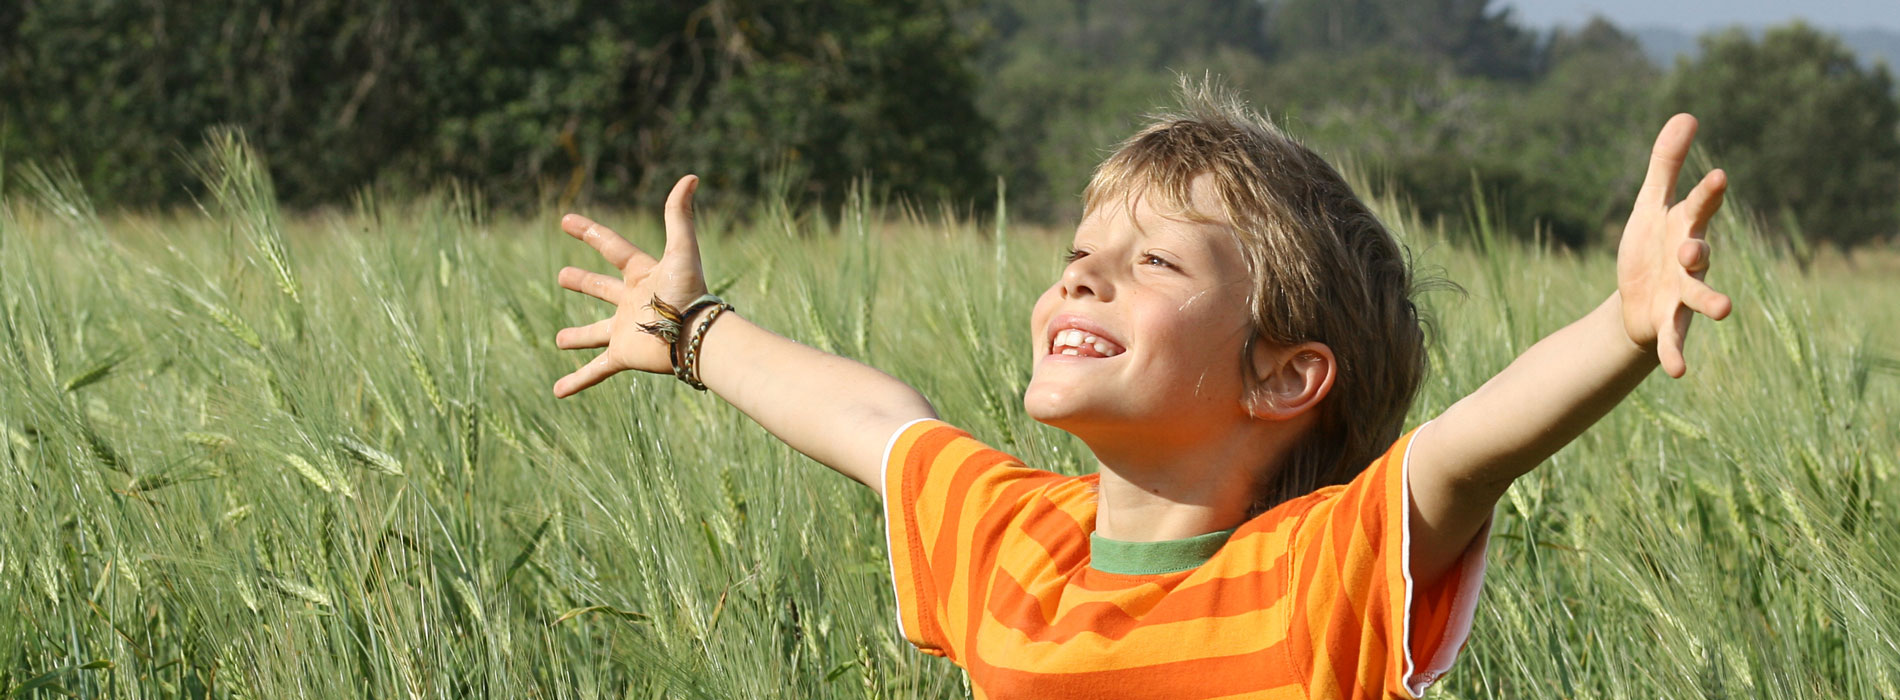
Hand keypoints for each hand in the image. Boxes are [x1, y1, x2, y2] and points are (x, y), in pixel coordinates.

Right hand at [552, 175, 707, 396]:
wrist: (697, 337)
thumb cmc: (690, 293)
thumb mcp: (682, 250)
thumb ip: (680, 214)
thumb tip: (690, 177)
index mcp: (643, 275)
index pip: (612, 248)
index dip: (589, 232)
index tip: (565, 220)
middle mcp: (633, 302)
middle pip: (602, 289)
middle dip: (583, 283)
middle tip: (562, 277)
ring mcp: (626, 330)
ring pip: (596, 333)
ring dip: (578, 338)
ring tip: (559, 341)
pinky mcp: (624, 354)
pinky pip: (596, 371)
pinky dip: (578, 381)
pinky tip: (558, 392)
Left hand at [1616, 114, 1733, 377]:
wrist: (1636, 299)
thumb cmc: (1649, 247)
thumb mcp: (1650, 205)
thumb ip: (1666, 164)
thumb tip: (1686, 114)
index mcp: (1684, 228)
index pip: (1697, 208)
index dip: (1707, 193)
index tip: (1717, 176)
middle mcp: (1689, 262)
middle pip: (1699, 254)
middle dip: (1699, 251)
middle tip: (1693, 248)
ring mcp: (1682, 294)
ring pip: (1699, 297)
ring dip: (1711, 302)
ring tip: (1726, 309)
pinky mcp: (1668, 323)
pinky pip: (1676, 340)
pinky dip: (1677, 355)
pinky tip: (1679, 372)